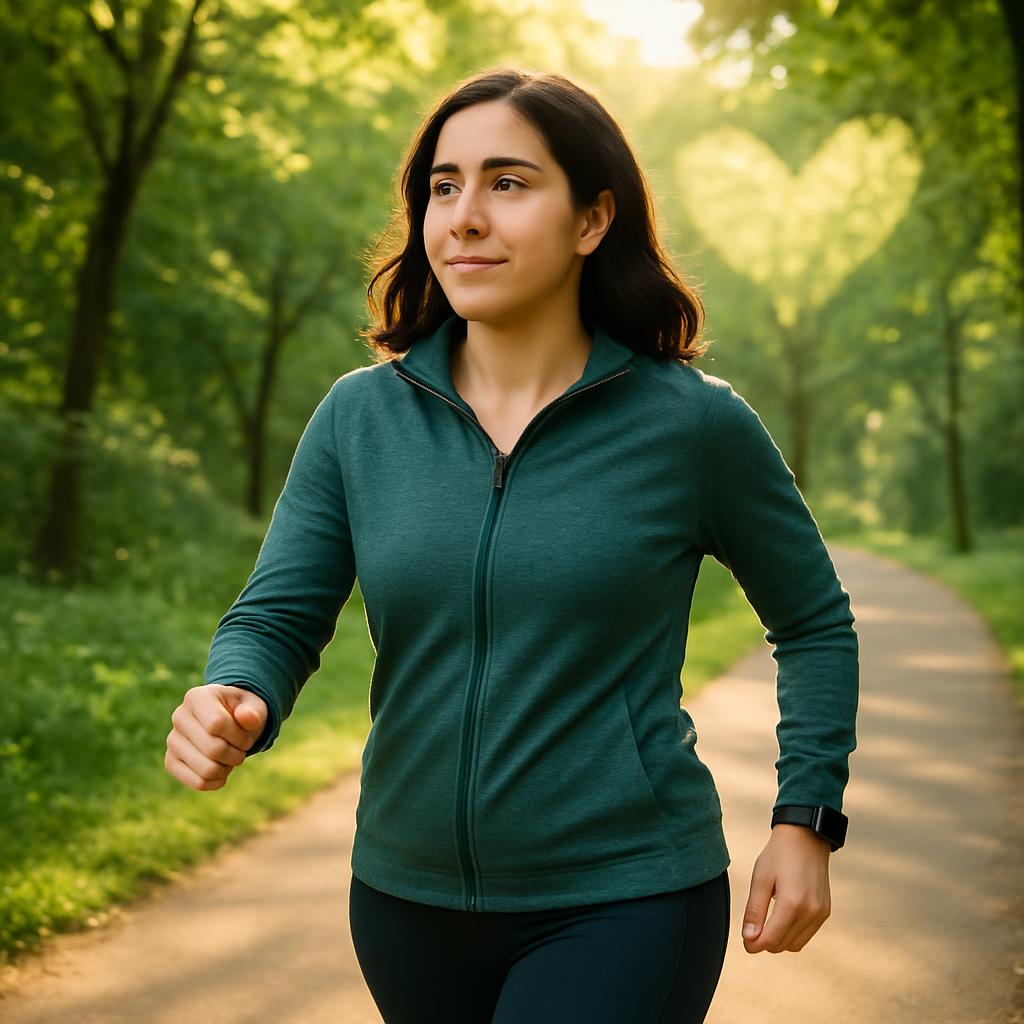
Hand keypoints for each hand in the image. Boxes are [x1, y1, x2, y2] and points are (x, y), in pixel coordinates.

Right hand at [165, 684, 267, 790]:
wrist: (229, 720)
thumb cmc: (242, 712)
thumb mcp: (254, 706)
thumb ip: (253, 712)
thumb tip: (247, 717)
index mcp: (197, 697)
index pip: (217, 724)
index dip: (239, 736)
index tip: (247, 734)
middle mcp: (179, 716)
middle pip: (213, 749)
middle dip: (237, 754)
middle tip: (241, 748)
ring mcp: (173, 740)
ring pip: (206, 769)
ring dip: (228, 768)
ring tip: (231, 758)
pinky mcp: (171, 761)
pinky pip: (197, 783)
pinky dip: (217, 782)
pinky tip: (223, 771)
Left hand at [741, 824, 831, 952]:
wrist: (806, 837)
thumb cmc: (779, 854)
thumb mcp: (760, 878)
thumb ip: (754, 910)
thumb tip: (748, 939)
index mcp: (792, 903)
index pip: (771, 939)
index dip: (754, 945)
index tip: (745, 941)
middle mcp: (811, 912)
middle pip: (783, 945)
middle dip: (765, 942)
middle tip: (752, 929)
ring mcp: (821, 913)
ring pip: (796, 944)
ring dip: (779, 940)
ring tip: (766, 922)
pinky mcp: (825, 912)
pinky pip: (806, 935)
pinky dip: (792, 934)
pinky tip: (782, 918)